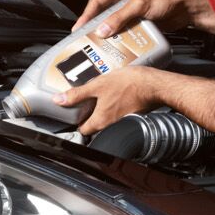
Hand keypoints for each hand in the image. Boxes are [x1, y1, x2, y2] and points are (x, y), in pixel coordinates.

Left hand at [57, 64, 171, 135]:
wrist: (156, 85)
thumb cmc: (131, 85)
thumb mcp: (99, 85)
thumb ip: (77, 94)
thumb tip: (58, 100)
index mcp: (100, 120)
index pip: (82, 129)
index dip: (76, 121)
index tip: (73, 112)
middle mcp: (111, 124)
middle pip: (95, 123)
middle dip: (90, 113)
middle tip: (87, 99)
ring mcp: (123, 120)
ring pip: (107, 117)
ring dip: (103, 106)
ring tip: (101, 91)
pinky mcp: (133, 112)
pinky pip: (119, 111)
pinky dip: (115, 103)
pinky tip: (116, 90)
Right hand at [76, 0, 214, 36]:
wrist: (187, 8)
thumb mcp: (140, 5)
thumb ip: (120, 17)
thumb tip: (103, 29)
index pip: (98, 1)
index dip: (87, 15)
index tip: (79, 28)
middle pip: (104, 13)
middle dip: (96, 26)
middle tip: (87, 39)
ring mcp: (132, 9)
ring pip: (115, 23)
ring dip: (109, 34)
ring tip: (100, 45)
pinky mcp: (140, 20)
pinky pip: (125, 30)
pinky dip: (120, 37)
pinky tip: (117, 46)